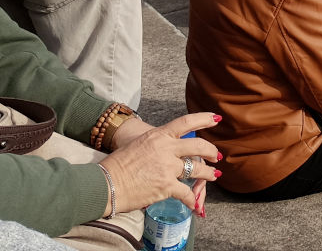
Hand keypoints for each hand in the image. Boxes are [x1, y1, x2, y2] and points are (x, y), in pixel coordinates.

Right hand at [100, 112, 220, 216]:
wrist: (106, 184)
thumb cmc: (117, 165)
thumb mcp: (138, 144)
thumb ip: (156, 144)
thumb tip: (166, 148)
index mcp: (158, 135)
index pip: (186, 122)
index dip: (204, 119)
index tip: (215, 119)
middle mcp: (166, 149)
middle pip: (198, 146)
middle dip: (211, 151)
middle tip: (216, 156)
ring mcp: (167, 168)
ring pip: (197, 169)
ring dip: (208, 174)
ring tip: (213, 176)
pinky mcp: (166, 186)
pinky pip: (186, 193)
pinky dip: (192, 199)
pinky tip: (194, 203)